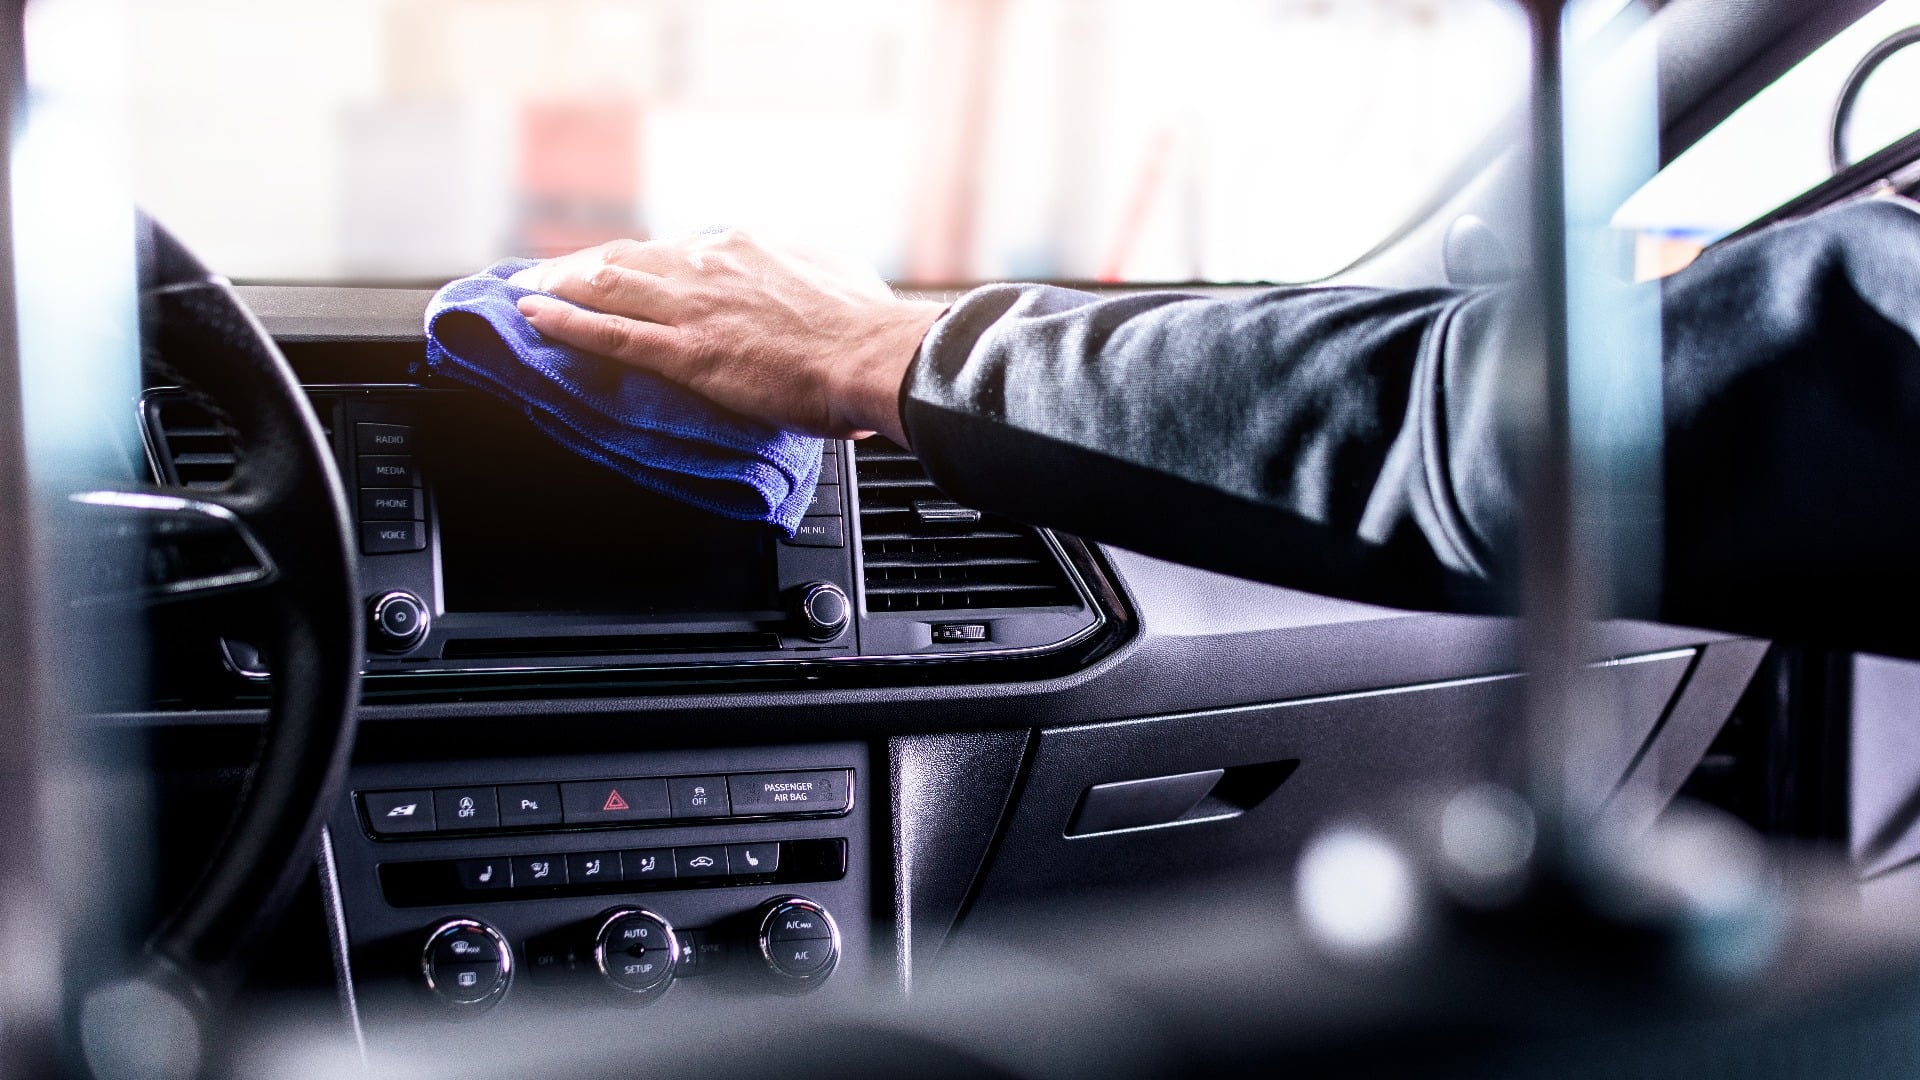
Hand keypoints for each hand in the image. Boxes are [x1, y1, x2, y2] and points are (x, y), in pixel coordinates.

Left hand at [508, 231, 946, 444]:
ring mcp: (692, 309)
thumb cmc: (865, 324)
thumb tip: (804, 273)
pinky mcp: (686, 353)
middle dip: (580, 267)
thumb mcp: (833, 275)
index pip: (671, 250)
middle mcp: (706, 266)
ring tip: (526, 293)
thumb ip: (802, 271)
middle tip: (546, 275)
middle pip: (626, 260)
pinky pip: (611, 335)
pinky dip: (565, 323)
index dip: (635, 261)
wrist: (870, 355)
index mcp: (741, 248)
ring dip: (559, 287)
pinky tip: (533, 317)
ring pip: (608, 288)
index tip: (616, 267)